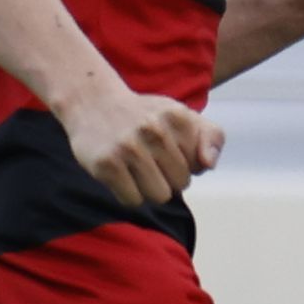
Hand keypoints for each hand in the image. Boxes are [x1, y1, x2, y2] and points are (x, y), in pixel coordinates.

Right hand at [55, 82, 225, 208]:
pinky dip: (128, 194)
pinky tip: (120, 173)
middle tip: (149, 159)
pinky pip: (133, 200)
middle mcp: (155, 130)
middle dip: (168, 178)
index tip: (169, 149)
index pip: (200, 166)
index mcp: (179, 116)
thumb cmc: (144, 116)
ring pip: (159, 196)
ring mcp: (129, 147)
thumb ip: (211, 136)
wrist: (92, 103)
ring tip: (136, 168)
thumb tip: (209, 165)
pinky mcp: (107, 164)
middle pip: (181, 184)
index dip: (186, 163)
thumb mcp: (182, 116)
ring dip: (149, 189)